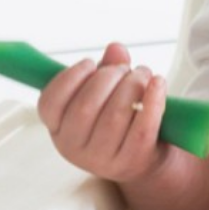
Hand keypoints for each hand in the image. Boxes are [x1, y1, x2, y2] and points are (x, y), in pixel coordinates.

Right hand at [37, 42, 169, 181]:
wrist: (145, 160)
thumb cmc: (119, 120)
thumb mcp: (105, 94)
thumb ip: (106, 69)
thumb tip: (116, 48)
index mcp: (59, 129)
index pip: (50, 103)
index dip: (70, 78)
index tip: (90, 63)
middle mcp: (74, 148)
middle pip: (86, 106)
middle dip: (109, 77)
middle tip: (125, 69)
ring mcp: (102, 159)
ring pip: (115, 115)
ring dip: (133, 85)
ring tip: (143, 74)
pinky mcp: (132, 161)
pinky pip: (143, 128)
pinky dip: (153, 101)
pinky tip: (158, 83)